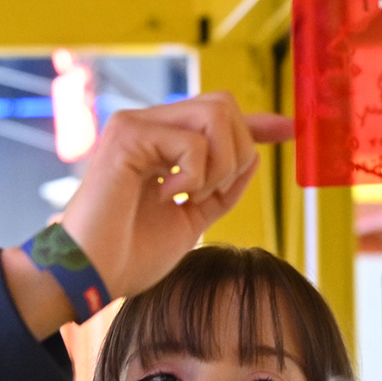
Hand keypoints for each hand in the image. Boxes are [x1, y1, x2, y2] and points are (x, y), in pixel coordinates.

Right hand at [2, 97, 293, 333]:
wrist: (91, 275)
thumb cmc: (130, 255)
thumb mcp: (192, 219)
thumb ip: (219, 188)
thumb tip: (253, 157)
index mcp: (162, 145)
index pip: (217, 116)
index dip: (257, 122)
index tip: (290, 130)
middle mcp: (148, 125)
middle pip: (224, 105)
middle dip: (239, 151)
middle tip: (209, 193)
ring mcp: (136, 125)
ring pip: (216, 114)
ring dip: (220, 164)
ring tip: (188, 195)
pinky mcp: (127, 135)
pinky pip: (193, 142)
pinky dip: (195, 175)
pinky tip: (166, 195)